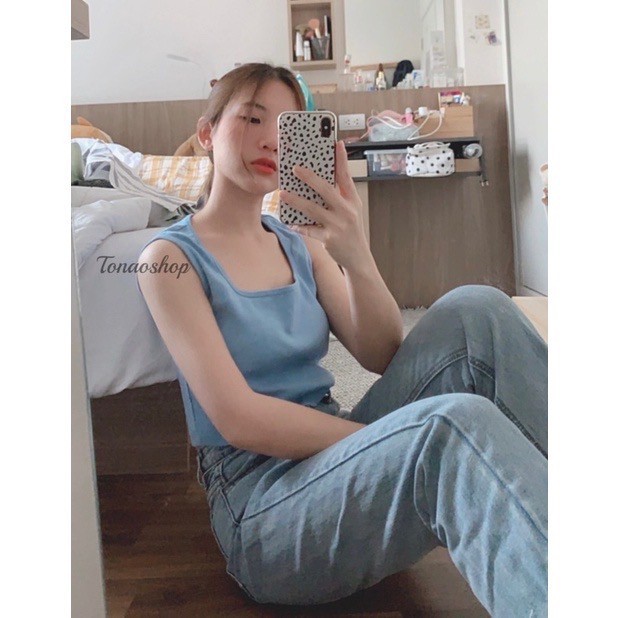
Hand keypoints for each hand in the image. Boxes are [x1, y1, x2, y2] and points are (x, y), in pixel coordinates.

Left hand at [279, 140, 369, 268]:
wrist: (358, 257)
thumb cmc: (350, 230)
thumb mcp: (351, 210)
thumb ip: (339, 195)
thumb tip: (319, 180)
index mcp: (352, 200)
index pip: (346, 176)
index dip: (341, 159)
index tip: (336, 143)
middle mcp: (347, 211)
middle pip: (327, 190)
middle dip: (310, 178)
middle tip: (295, 169)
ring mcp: (338, 225)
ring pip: (313, 209)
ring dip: (296, 200)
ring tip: (282, 193)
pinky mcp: (329, 239)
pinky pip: (309, 230)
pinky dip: (298, 226)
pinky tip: (289, 223)